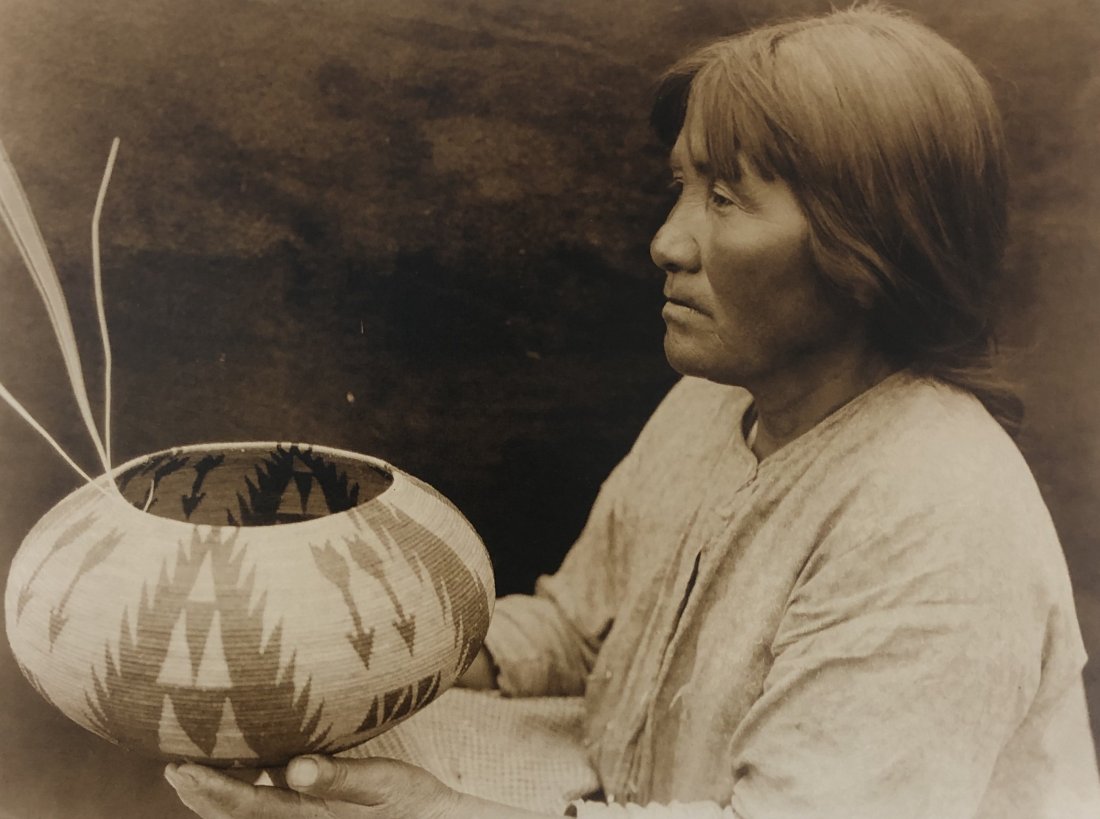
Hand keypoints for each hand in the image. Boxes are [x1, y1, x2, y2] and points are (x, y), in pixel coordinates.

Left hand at [165, 756, 462, 818]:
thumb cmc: (411, 801)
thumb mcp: (382, 782)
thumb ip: (339, 776)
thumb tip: (295, 768)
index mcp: (309, 816)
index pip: (247, 806)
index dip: (212, 789)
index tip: (181, 769)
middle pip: (236, 817)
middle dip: (201, 794)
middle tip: (170, 767)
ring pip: (245, 818)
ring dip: (214, 797)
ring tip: (189, 773)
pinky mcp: (311, 818)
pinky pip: (265, 812)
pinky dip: (240, 797)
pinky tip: (238, 775)